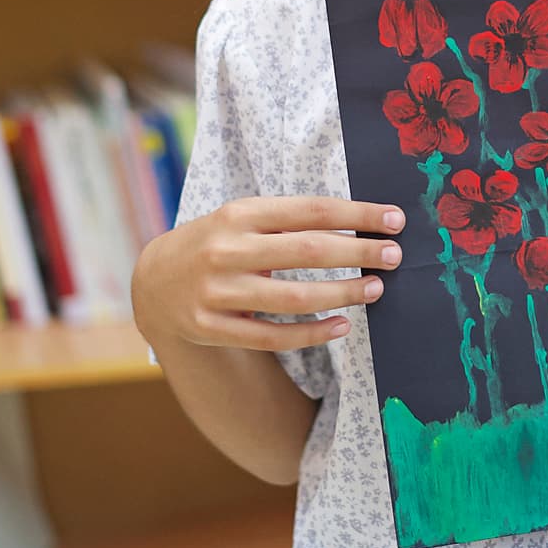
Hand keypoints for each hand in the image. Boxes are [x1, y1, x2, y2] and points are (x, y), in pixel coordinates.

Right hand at [132, 196, 405, 352]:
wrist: (152, 283)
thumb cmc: (215, 243)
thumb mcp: (241, 219)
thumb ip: (288, 220)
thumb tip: (359, 225)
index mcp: (239, 213)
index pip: (310, 210)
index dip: (357, 215)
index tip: (394, 219)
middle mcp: (226, 250)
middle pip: (306, 252)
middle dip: (358, 253)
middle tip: (395, 255)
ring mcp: (216, 291)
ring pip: (292, 298)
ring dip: (341, 294)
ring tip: (375, 289)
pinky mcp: (210, 327)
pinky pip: (271, 336)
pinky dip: (311, 333)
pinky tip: (341, 326)